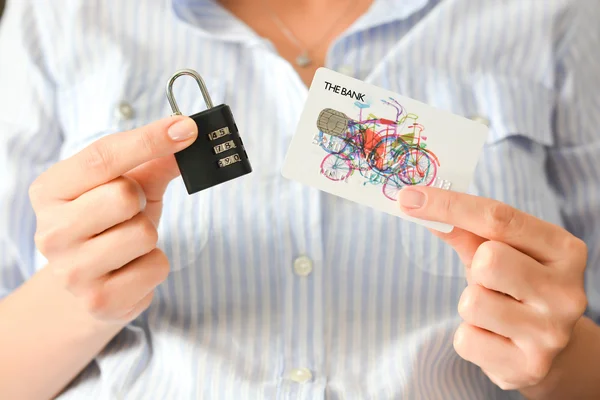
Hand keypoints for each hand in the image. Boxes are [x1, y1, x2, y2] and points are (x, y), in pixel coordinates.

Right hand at [29, 116, 197, 323]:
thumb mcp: (126, 187)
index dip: (149, 139)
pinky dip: (154, 264)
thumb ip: (152, 160)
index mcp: (50, 191)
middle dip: (140, 202)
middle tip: (129, 213)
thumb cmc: (108, 226)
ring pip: (143, 234)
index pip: (102, 157)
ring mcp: (72, 271)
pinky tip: (132, 269)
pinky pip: (156, 267)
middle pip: (124, 196)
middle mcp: (51, 232)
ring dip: (149, 237)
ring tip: (128, 244)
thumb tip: (186, 135)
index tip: (186, 127)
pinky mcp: (99, 301)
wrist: (88, 284)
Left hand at [397, 187, 587, 390]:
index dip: (448, 205)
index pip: (499, 218)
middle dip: (475, 267)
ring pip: (472, 303)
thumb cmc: (515, 287)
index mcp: (564, 251)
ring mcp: (551, 334)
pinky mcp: (528, 367)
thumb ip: (464, 229)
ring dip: (470, 303)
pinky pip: (466, 340)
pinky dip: (469, 335)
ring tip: (494, 311)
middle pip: (488, 260)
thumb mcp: (498, 251)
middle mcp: (567, 292)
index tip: (408, 196)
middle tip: (488, 279)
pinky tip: (492, 337)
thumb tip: (416, 203)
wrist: (547, 350)